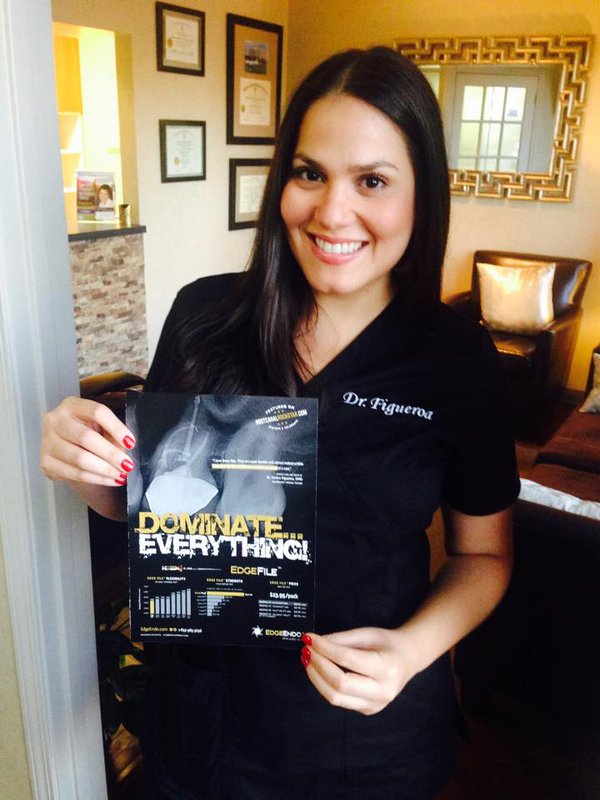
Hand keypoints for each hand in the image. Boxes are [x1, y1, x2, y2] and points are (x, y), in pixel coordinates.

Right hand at [40, 396, 135, 486]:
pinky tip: (110, 480)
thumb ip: (112, 434)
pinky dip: (96, 479)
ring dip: (104, 469)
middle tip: (128, 465)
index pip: (97, 412)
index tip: (131, 443)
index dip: (116, 428)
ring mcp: (47, 442)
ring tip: (121, 475)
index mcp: (72, 405)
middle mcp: (55, 420)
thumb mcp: (101, 426)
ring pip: (79, 458)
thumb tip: (123, 452)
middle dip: (111, 454)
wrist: (66, 446)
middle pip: (86, 437)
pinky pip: (75, 473)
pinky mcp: (46, 462)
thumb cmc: (88, 431)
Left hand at [300, 627, 416, 715]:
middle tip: (306, 650)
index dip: (324, 649)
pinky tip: (319, 670)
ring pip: (335, 697)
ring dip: (316, 678)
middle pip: (339, 684)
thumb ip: (341, 639)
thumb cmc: (388, 644)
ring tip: (308, 660)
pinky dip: (324, 685)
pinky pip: (339, 700)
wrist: (408, 659)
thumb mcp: (367, 634)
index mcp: (386, 668)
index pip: (347, 660)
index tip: (309, 638)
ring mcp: (375, 705)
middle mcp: (383, 691)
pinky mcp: (367, 710)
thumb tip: (315, 643)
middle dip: (317, 665)